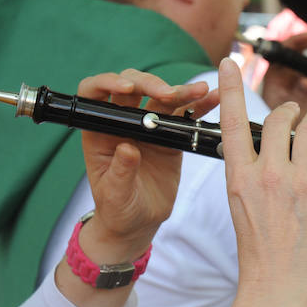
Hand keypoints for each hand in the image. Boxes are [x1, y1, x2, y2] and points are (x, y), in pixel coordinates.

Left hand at [77, 70, 218, 260]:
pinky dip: (199, 106)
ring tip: (200, 90)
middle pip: (133, 86)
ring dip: (181, 91)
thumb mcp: (115, 195)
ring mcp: (148, 127)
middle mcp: (122, 122)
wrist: (139, 223)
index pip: (94, 94)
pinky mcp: (170, 136)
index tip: (127, 90)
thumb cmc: (118, 209)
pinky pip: (184, 115)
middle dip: (151, 84)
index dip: (107, 82)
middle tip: (169, 95)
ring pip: (162, 98)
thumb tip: (127, 148)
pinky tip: (213, 99)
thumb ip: (120, 172)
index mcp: (100, 131)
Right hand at [216, 57, 306, 306]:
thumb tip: (258, 151)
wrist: (278, 292)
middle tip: (297, 112)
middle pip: (279, 118)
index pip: (231, 121)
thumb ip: (249, 176)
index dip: (230, 86)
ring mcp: (299, 185)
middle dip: (291, 109)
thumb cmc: (259, 256)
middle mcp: (267, 175)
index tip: (230, 60)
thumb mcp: (242, 209)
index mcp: (239, 178)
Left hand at [260, 32, 306, 119]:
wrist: (278, 130)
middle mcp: (285, 69)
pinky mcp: (305, 83)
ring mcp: (296, 75)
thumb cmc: (275, 117)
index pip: (288, 46)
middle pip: (302, 50)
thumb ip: (296, 92)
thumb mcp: (284, 105)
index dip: (303, 40)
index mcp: (276, 68)